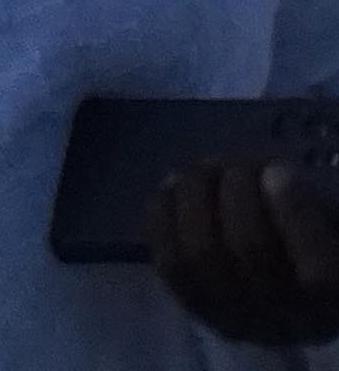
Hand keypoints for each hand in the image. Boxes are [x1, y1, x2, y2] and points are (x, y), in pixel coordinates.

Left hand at [157, 157, 338, 345]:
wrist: (289, 290)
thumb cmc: (317, 241)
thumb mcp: (328, 224)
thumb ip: (312, 206)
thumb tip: (278, 175)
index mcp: (336, 300)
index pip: (319, 275)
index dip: (294, 213)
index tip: (279, 169)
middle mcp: (289, 321)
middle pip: (250, 252)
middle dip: (237, 193)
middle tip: (238, 164)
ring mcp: (238, 318)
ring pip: (199, 255)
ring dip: (195, 197)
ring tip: (205, 168)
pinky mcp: (196, 308)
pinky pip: (168, 261)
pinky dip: (164, 214)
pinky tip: (175, 185)